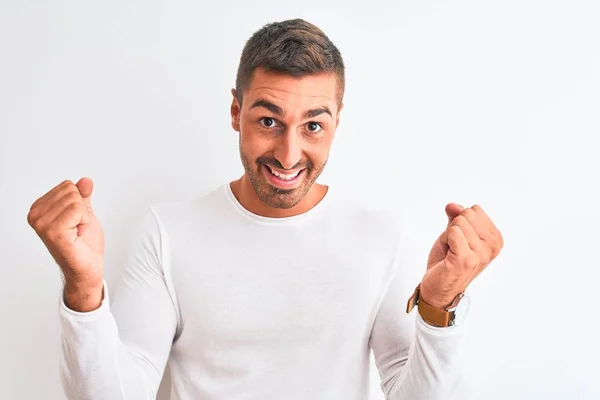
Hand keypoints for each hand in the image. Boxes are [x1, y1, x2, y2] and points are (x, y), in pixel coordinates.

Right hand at [27, 177, 104, 310]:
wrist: (87, 267)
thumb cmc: (84, 244)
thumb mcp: (84, 213)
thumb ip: (82, 196)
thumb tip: (85, 180)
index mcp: (39, 209)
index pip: (67, 186)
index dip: (79, 204)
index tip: (75, 222)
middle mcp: (36, 216)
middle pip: (71, 190)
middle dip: (82, 210)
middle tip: (78, 228)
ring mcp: (42, 224)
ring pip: (75, 200)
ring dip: (84, 217)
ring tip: (77, 232)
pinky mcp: (53, 231)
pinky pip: (77, 210)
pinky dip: (85, 222)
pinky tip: (78, 235)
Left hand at [420, 204, 503, 308]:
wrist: (439, 288)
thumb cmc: (448, 261)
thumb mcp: (454, 233)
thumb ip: (457, 216)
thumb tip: (452, 205)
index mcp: (495, 239)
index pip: (475, 210)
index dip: (460, 222)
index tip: (460, 240)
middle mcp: (492, 247)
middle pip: (467, 214)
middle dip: (454, 227)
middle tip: (453, 246)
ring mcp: (480, 254)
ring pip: (458, 223)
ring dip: (447, 236)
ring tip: (450, 252)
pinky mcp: (466, 259)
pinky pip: (452, 232)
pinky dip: (444, 240)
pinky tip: (447, 255)